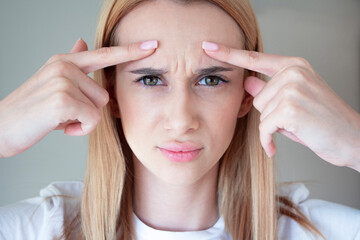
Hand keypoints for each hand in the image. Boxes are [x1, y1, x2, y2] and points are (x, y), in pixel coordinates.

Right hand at [0, 38, 157, 157]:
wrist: (1, 127)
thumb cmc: (32, 109)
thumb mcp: (52, 82)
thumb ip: (73, 63)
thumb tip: (83, 42)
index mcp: (65, 62)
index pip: (104, 54)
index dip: (130, 50)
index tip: (153, 45)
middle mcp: (65, 66)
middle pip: (104, 94)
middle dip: (88, 110)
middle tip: (65, 114)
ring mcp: (63, 80)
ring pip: (99, 108)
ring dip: (83, 121)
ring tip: (61, 119)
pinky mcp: (62, 99)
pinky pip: (92, 120)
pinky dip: (79, 130)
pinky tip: (61, 127)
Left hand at [202, 41, 359, 170]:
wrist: (352, 138)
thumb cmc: (322, 121)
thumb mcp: (293, 101)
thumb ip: (269, 90)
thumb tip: (248, 82)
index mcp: (294, 65)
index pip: (255, 58)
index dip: (229, 53)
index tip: (208, 46)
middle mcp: (294, 72)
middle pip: (257, 97)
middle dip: (271, 113)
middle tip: (294, 119)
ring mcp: (293, 88)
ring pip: (261, 112)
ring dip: (273, 126)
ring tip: (297, 126)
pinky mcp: (291, 108)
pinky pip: (264, 127)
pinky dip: (268, 140)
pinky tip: (277, 145)